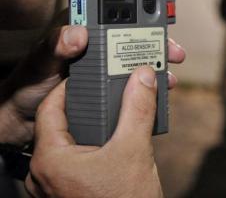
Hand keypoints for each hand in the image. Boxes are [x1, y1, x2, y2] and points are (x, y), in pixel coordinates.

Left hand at [0, 0, 184, 145]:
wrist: (27, 115)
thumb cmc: (30, 81)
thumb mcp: (41, 60)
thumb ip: (56, 46)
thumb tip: (78, 34)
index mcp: (83, 23)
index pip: (112, 0)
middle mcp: (99, 37)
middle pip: (135, 24)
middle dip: (159, 25)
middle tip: (172, 27)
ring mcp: (107, 58)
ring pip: (141, 49)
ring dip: (160, 51)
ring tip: (173, 58)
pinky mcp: (112, 78)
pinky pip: (137, 73)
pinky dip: (153, 76)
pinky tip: (164, 81)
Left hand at [26, 67, 162, 197]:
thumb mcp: (134, 150)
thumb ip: (138, 108)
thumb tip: (143, 76)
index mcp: (52, 159)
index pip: (51, 108)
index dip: (68, 86)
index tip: (87, 74)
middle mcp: (47, 173)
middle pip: (60, 124)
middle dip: (83, 104)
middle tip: (102, 89)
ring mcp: (57, 186)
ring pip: (69, 141)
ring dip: (90, 123)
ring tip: (111, 109)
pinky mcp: (70, 192)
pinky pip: (76, 157)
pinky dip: (93, 141)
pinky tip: (114, 136)